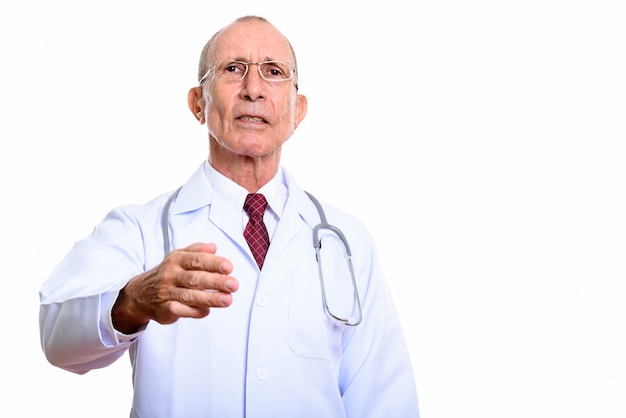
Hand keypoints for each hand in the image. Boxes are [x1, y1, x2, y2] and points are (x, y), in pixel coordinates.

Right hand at [112, 242, 237, 333]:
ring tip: (227, 299)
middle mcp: (170, 275)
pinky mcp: (165, 309)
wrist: (139, 293)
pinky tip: (207, 310)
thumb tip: (213, 247)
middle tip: (233, 284)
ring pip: (190, 296)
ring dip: (210, 298)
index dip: (213, 263)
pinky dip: (195, 311)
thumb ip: (197, 251)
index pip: (196, 260)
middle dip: (216, 282)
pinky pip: (182, 311)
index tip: (228, 267)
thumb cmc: (167, 273)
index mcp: (176, 260)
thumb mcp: (179, 256)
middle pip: (195, 278)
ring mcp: (167, 293)